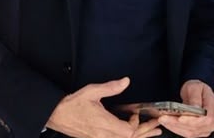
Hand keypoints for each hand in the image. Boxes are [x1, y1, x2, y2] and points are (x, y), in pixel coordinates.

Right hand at [46, 77, 160, 137]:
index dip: (136, 125)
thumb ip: (110, 87)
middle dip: (145, 132)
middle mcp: (102, 135)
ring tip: (153, 133)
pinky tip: (134, 135)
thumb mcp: (92, 91)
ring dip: (139, 137)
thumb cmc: (72, 104)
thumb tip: (125, 81)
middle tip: (157, 127)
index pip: (127, 132)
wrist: (56, 115)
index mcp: (102, 123)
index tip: (135, 113)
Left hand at [158, 80, 213, 137]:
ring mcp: (207, 127)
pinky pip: (187, 133)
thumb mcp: (194, 86)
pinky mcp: (199, 131)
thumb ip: (195, 97)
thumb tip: (195, 108)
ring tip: (163, 119)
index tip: (180, 118)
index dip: (193, 120)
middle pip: (197, 127)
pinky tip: (167, 123)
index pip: (206, 118)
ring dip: (175, 127)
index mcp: (213, 105)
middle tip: (164, 118)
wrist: (196, 92)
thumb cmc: (196, 88)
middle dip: (179, 124)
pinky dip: (176, 129)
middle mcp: (213, 118)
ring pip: (191, 132)